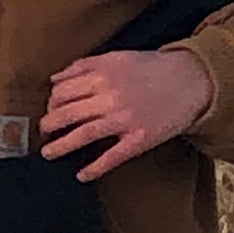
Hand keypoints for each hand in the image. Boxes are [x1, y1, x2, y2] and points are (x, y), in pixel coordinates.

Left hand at [40, 49, 213, 181]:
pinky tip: (82, 175)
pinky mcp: (139, 138)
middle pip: (67, 113)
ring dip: (61, 147)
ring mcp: (124, 119)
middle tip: (43, 133)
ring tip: (49, 153)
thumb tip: (55, 79)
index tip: (50, 110)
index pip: (63, 91)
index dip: (51, 103)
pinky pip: (112, 157)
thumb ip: (85, 65)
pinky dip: (94, 168)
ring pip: (83, 134)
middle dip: (49, 125)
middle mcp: (110, 96)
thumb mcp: (117, 57)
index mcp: (102, 74)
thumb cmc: (153, 68)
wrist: (191, 81)